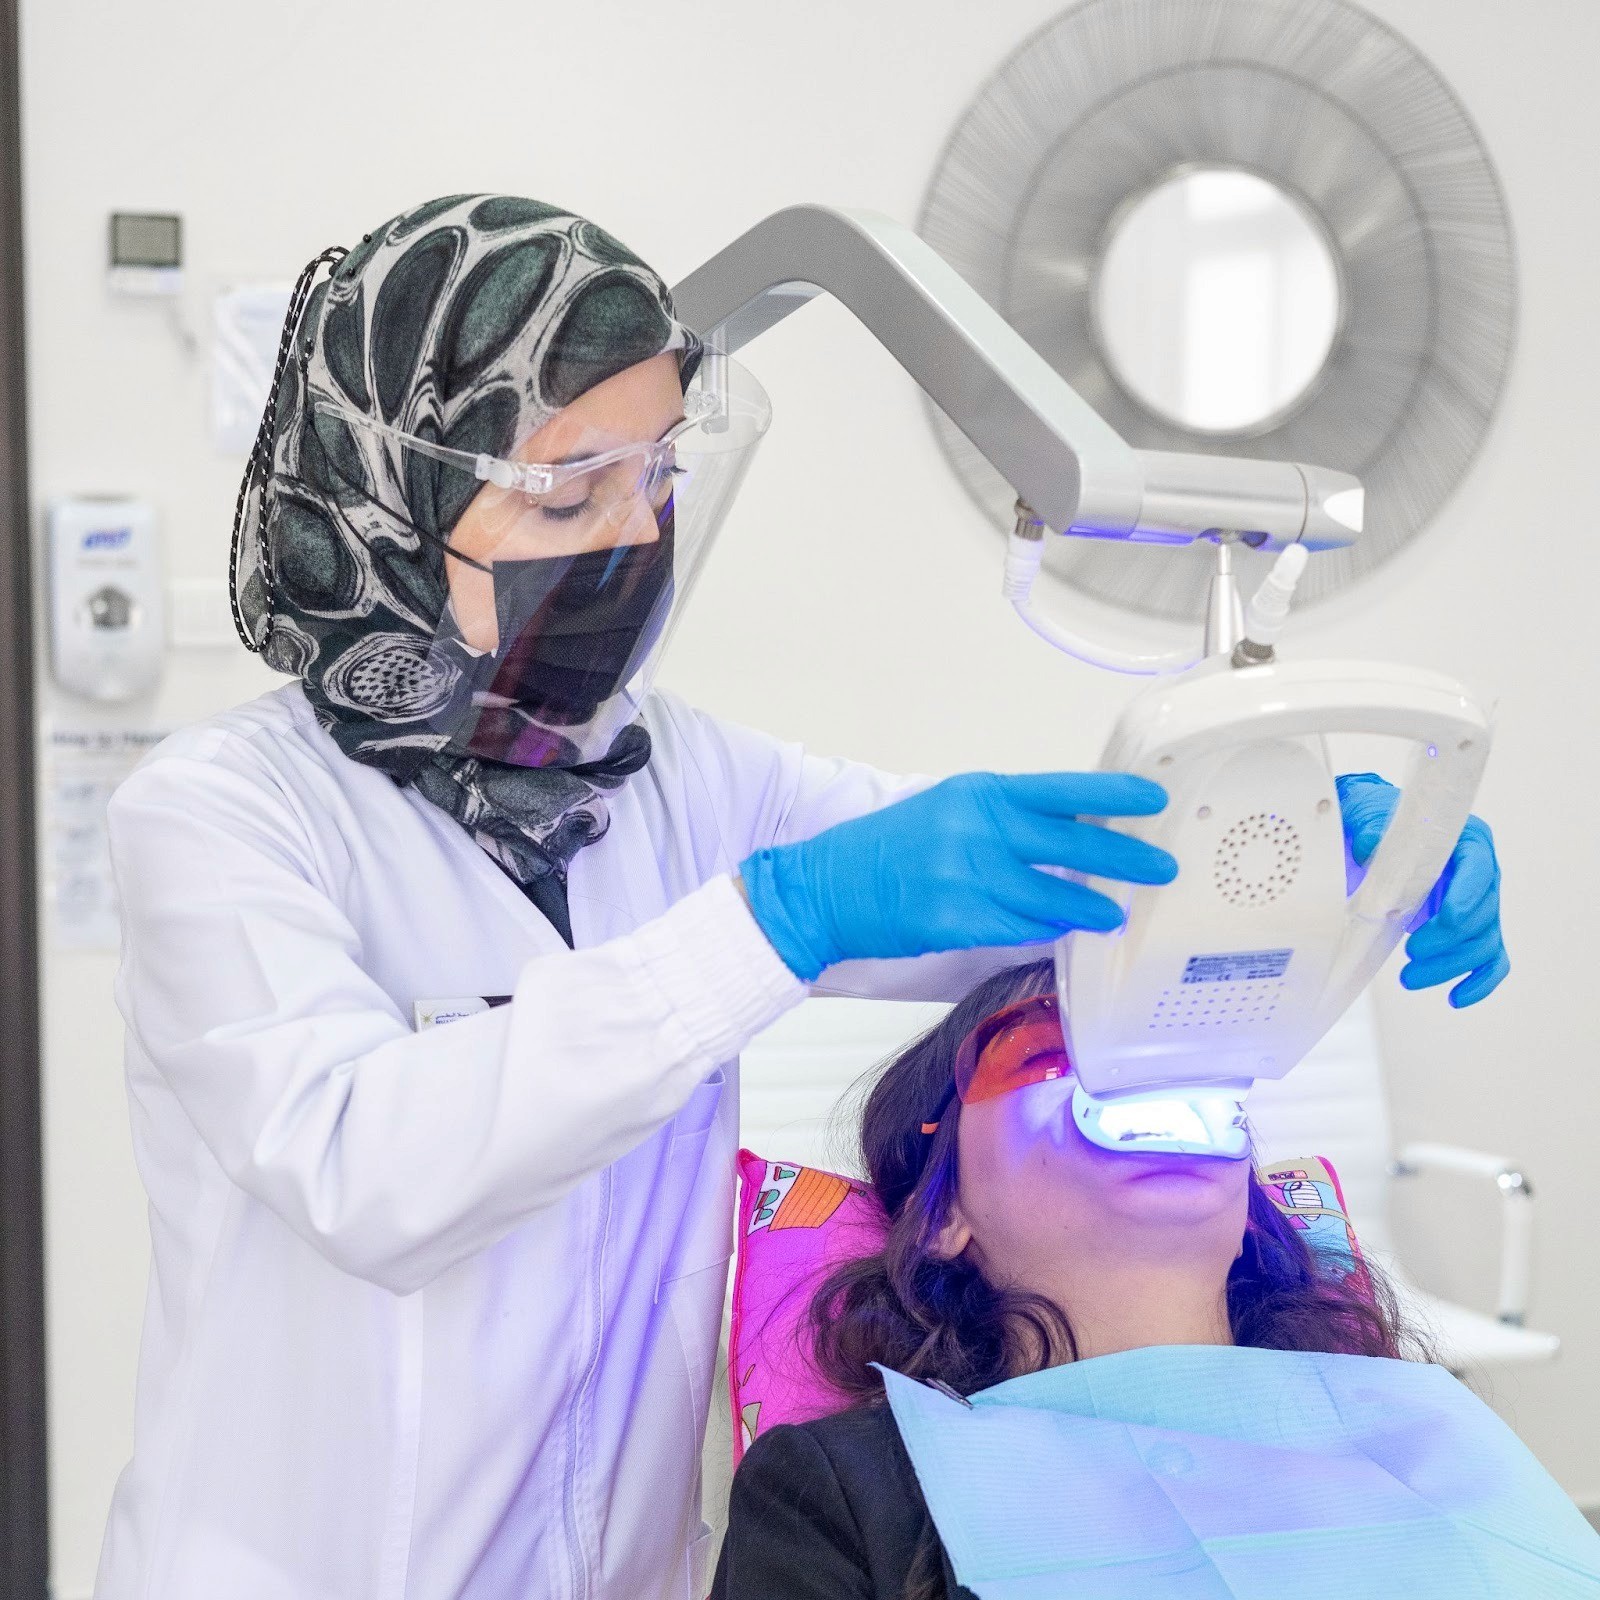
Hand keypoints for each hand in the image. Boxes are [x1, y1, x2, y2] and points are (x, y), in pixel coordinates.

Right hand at [739, 771, 1176, 980]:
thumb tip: (1069, 828)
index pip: (1060, 789)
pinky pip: (1019, 928)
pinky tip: (1065, 931)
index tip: (1152, 798)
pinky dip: (1045, 930)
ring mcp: (967, 876)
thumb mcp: (948, 810)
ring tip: (1116, 913)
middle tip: (1160, 867)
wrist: (828, 886)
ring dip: (1090, 907)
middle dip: (1123, 857)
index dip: (1111, 793)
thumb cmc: (889, 848)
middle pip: (1070, 843)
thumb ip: (1004, 818)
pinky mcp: (957, 920)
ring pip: (1051, 895)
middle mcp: (977, 829)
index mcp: (978, 793)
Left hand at [1336, 772, 1507, 1006]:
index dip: (1467, 896)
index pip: (1479, 868)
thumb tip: (1364, 845)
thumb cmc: (1378, 823)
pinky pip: (1489, 959)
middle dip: (1448, 941)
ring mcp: (1479, 903)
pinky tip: (1456, 998)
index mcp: (1467, 840)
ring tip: (1410, 978)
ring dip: (1450, 966)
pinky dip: (1478, 981)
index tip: (1447, 919)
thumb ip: (1370, 831)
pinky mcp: (1472, 929)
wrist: (1373, 836)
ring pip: (1483, 943)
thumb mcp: (1370, 817)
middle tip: (1411, 957)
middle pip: (1482, 914)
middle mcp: (1481, 872)